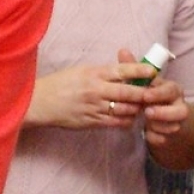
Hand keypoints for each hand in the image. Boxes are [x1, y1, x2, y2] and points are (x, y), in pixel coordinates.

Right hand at [25, 57, 153, 129]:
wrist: (39, 103)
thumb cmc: (60, 84)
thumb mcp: (81, 71)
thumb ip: (103, 73)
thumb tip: (125, 72)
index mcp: (93, 74)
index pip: (122, 70)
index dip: (140, 70)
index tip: (153, 71)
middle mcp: (95, 90)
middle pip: (129, 92)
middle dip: (145, 93)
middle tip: (155, 94)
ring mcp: (94, 107)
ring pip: (126, 109)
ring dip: (137, 108)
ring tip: (143, 106)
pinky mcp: (92, 121)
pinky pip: (116, 122)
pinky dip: (127, 120)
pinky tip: (129, 117)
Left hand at [113, 47, 189, 145]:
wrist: (161, 116)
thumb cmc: (149, 95)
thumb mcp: (142, 82)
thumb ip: (133, 69)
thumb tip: (122, 50)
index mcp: (171, 89)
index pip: (171, 89)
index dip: (159, 93)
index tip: (145, 95)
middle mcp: (178, 104)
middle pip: (181, 111)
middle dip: (163, 113)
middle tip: (147, 112)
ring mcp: (177, 121)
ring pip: (175, 126)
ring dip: (159, 126)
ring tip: (146, 123)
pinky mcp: (172, 135)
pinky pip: (166, 139)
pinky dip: (156, 137)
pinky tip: (147, 134)